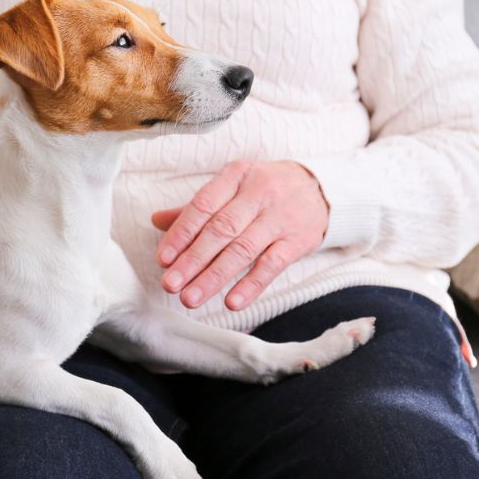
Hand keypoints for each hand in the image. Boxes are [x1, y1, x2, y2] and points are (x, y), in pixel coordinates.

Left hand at [152, 160, 327, 310]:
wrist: (322, 189)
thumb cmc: (265, 190)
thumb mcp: (233, 187)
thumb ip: (196, 208)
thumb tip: (156, 220)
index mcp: (236, 176)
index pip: (203, 205)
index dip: (181, 233)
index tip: (162, 259)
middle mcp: (258, 194)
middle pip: (221, 230)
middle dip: (192, 260)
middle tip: (170, 284)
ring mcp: (279, 218)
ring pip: (243, 250)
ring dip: (214, 277)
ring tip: (190, 298)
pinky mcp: (298, 241)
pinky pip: (272, 265)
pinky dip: (251, 285)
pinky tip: (231, 302)